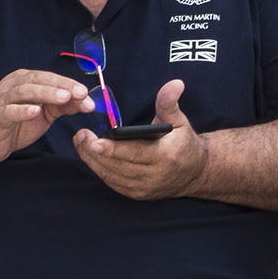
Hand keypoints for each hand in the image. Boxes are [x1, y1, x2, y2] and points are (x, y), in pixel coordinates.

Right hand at [0, 70, 94, 164]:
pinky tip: (35, 111)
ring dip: (46, 93)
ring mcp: (2, 100)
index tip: (87, 93)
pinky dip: (22, 110)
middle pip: (39, 81)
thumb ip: (63, 106)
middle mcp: (12, 86)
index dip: (70, 84)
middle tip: (81, 93)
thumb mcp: (44, 113)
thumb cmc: (14, 123)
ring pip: (24, 92)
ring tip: (64, 98)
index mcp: (25, 81)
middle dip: (62, 86)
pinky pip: (8, 112)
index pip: (50, 78)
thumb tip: (86, 101)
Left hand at [73, 80, 209, 199]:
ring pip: (111, 175)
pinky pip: (113, 182)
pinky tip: (92, 156)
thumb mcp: (180, 121)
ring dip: (93, 160)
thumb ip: (169, 103)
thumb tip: (175, 84)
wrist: (196, 173)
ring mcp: (145, 188)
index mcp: (165, 156)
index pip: (134, 153)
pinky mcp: (138, 194)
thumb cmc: (185, 144)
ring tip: (82, 143)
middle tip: (81, 136)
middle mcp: (154, 176)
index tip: (94, 140)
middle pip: (117, 165)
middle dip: (94, 152)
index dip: (111, 148)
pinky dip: (100, 169)